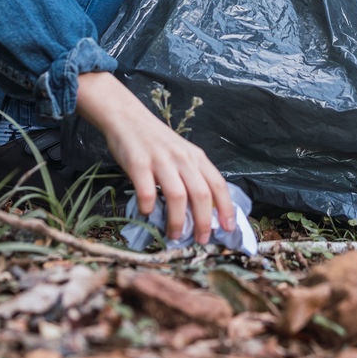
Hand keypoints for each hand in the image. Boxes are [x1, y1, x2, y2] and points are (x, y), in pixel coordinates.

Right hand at [74, 72, 234, 243]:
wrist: (127, 117)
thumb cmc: (156, 141)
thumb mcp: (182, 154)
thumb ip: (193, 176)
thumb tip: (205, 209)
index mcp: (196, 157)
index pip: (218, 184)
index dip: (227, 208)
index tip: (228, 228)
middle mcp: (182, 158)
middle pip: (201, 194)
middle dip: (204, 221)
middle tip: (201, 240)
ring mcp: (161, 160)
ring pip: (177, 196)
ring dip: (177, 220)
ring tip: (175, 235)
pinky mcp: (138, 163)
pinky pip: (147, 190)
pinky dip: (149, 206)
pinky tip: (147, 213)